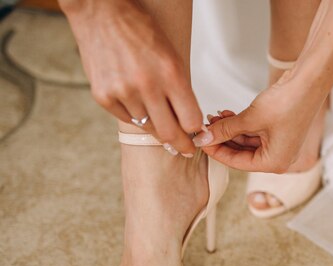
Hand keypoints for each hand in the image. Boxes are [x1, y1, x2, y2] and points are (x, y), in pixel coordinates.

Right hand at [61, 0, 201, 153]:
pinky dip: (135, 116)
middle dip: (181, 145)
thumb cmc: (140, 31)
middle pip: (170, 133)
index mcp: (170, 74)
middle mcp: (146, 85)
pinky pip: (127, 119)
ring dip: (156, 127)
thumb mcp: (172, 57)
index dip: (196, 132)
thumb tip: (190, 122)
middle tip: (185, 150)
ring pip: (148, 127)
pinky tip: (136, 103)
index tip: (198, 137)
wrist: (100, 13)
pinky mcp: (103, 96)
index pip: (191, 120)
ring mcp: (122, 92)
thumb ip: (180, 89)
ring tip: (160, 119)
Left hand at [199, 71, 326, 172]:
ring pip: (246, 142)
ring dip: (230, 130)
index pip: (237, 163)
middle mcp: (278, 158)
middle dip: (222, 139)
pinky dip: (240, 125)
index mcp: (274, 163)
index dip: (216, 151)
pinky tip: (227, 114)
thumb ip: (225, 130)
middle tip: (204, 127)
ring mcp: (280, 145)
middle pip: (241, 153)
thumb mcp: (250, 118)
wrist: (309, 82)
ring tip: (214, 116)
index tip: (200, 140)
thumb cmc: (287, 102)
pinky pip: (254, 133)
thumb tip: (202, 138)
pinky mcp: (279, 132)